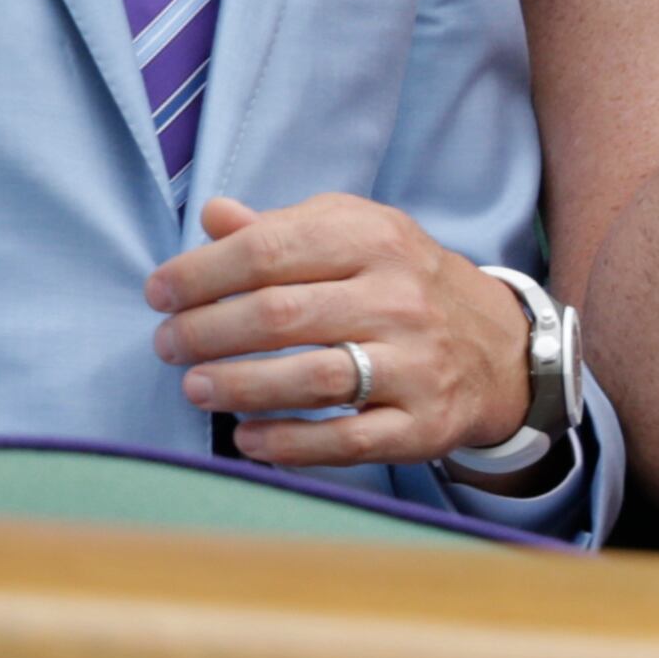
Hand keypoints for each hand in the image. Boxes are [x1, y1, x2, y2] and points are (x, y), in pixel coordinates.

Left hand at [147, 194, 530, 467]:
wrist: (499, 347)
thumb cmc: (403, 284)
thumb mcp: (356, 235)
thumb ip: (284, 228)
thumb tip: (213, 214)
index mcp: (375, 239)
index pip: (269, 250)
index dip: (201, 273)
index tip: (159, 293)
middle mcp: (399, 297)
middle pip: (280, 315)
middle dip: (206, 332)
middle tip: (166, 346)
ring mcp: (416, 363)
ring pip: (310, 379)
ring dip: (238, 386)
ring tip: (194, 388)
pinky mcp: (423, 423)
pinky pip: (346, 439)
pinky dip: (287, 443)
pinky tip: (246, 438)